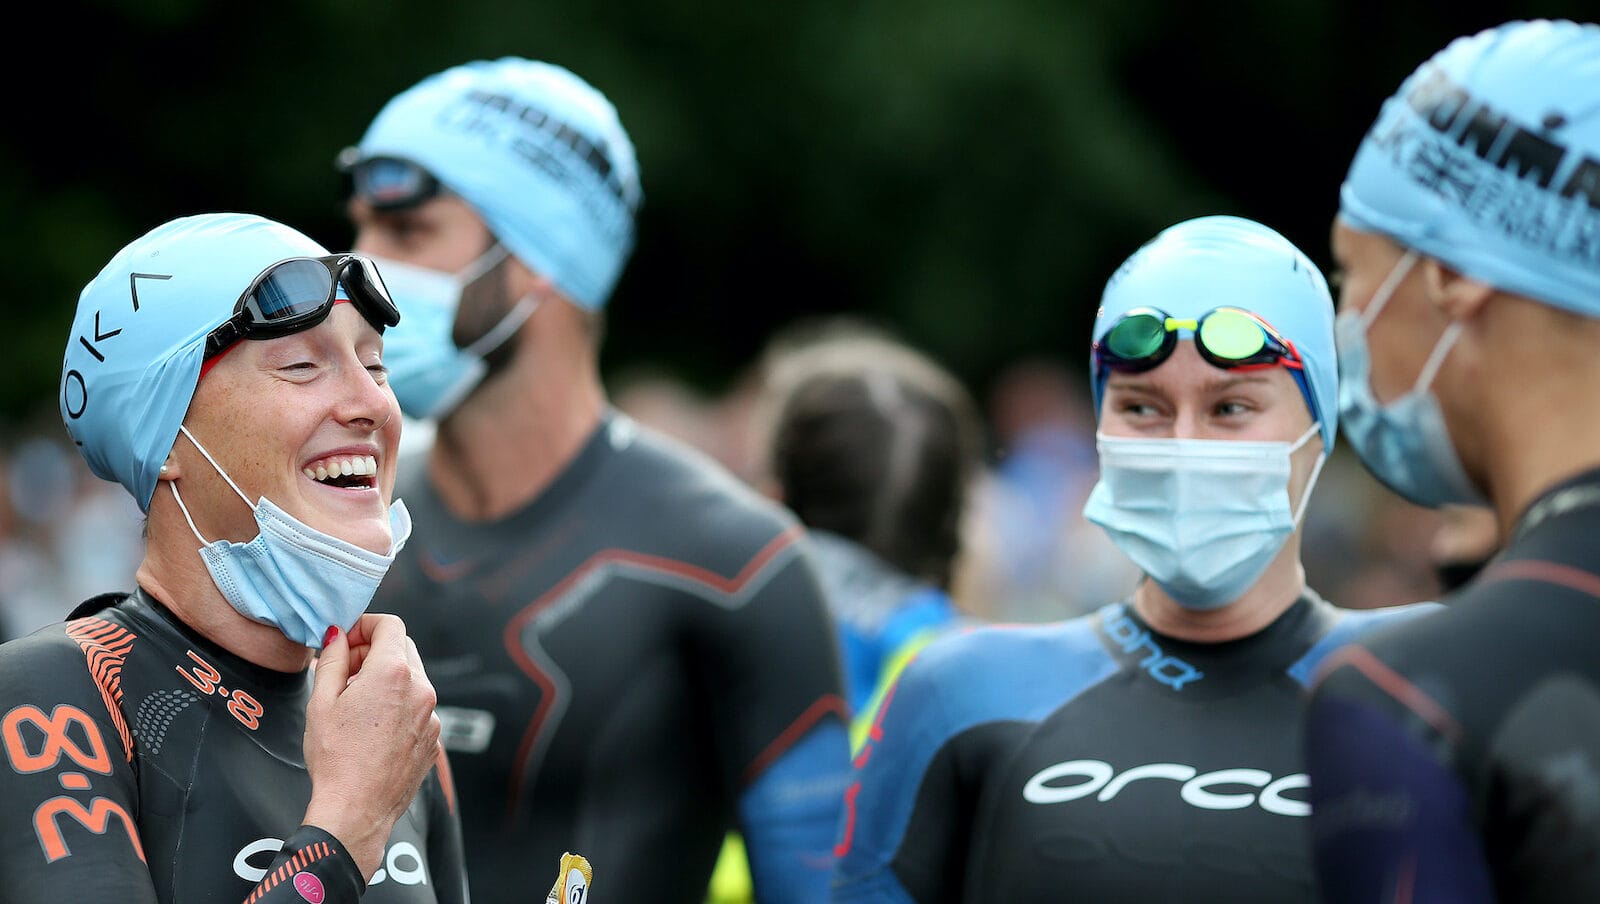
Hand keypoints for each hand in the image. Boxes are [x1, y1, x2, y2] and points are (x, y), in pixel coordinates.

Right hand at [302, 613, 441, 878]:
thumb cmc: (335, 757)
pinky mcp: (434, 737)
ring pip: (411, 679)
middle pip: (402, 648)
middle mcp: (422, 689)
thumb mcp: (321, 701)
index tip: (345, 640)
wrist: (356, 809)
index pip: (390, 625)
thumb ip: (331, 658)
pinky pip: (418, 707)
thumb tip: (336, 634)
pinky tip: (372, 727)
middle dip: (372, 651)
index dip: (365, 626)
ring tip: (355, 703)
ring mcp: (432, 715)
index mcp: (393, 673)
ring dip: (386, 679)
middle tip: (343, 671)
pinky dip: (398, 705)